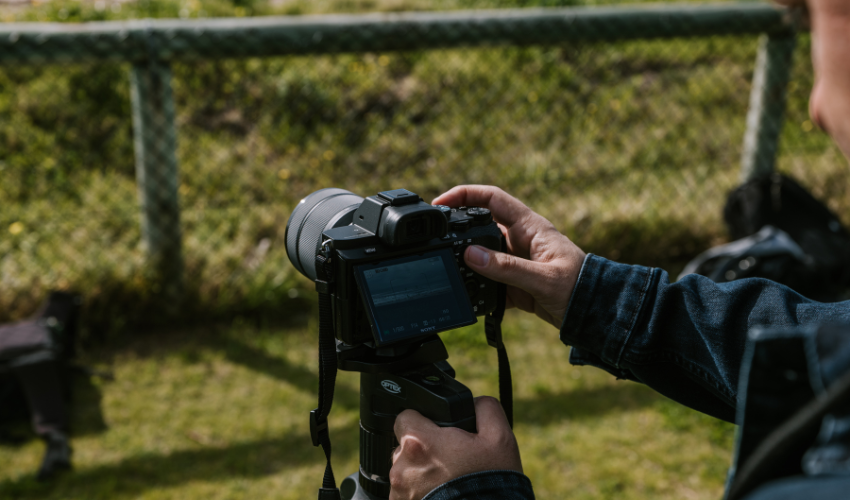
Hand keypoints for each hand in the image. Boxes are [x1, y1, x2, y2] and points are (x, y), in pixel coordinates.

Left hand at [390, 396, 521, 499]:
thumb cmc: (490, 483)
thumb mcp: (499, 438)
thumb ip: (484, 408)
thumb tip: (474, 403)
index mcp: (419, 442)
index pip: (404, 417)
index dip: (422, 421)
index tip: (436, 431)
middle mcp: (402, 467)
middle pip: (404, 446)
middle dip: (423, 450)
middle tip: (448, 460)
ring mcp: (399, 491)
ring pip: (405, 471)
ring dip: (419, 473)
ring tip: (446, 482)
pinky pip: (405, 493)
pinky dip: (419, 493)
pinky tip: (441, 496)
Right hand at [433, 185, 585, 327]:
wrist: (593, 314)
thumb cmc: (579, 287)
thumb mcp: (542, 278)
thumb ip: (506, 267)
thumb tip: (470, 255)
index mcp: (529, 227)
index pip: (492, 199)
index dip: (465, 195)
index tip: (441, 202)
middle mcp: (519, 240)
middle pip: (481, 226)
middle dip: (458, 230)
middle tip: (436, 239)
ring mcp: (515, 262)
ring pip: (481, 256)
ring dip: (466, 264)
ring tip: (449, 271)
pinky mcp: (514, 284)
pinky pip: (488, 281)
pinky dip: (477, 289)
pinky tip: (469, 297)